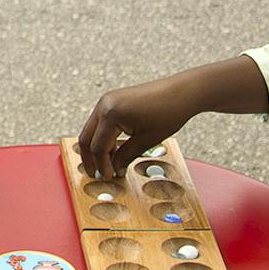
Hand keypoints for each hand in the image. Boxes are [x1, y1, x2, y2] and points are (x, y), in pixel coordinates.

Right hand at [77, 77, 196, 178]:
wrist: (182, 91)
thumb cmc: (168, 112)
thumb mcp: (147, 140)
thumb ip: (126, 156)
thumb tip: (114, 169)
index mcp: (110, 114)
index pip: (98, 147)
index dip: (102, 166)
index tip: (108, 178)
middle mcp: (104, 104)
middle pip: (86, 137)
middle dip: (90, 158)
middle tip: (96, 174)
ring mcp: (108, 100)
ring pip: (92, 129)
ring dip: (97, 147)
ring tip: (107, 165)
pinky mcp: (114, 100)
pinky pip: (102, 122)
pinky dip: (104, 137)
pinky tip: (114, 150)